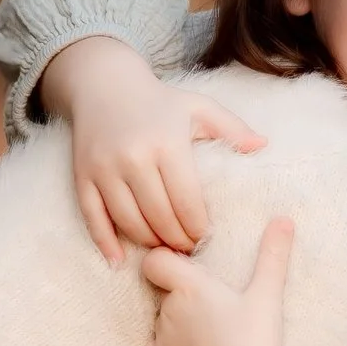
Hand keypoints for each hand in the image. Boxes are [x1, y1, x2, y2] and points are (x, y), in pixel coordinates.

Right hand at [44, 36, 263, 261]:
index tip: (207, 239)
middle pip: (159, 218)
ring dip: (149, 243)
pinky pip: (93, 217)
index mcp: (167, 143)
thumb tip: (263, 145)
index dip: (198, 228)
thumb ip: (232, 128)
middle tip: (189, 250)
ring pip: (129, 222)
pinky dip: (105, 243)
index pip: (187, 202)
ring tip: (165, 249)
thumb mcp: (199, 107)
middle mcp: (134, 157)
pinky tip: (119, 261)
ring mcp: (105, 169)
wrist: (104, 85)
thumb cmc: (159, 101)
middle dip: (177, 241)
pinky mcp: (83, 176)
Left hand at [141, 220, 334, 345]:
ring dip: (177, 326)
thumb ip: (273, 255)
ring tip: (211, 340)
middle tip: (215, 313)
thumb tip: (284, 219)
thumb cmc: (257, 343)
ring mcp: (159, 340)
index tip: (186, 271)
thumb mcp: (268, 295)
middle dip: (181, 298)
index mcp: (190, 286)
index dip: (166, 262)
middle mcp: (167, 309)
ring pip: (161, 323)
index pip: (155, 261)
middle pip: (165, 294)